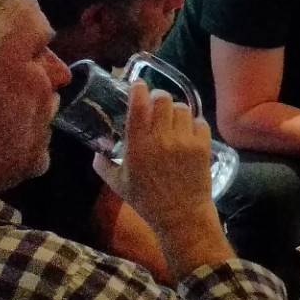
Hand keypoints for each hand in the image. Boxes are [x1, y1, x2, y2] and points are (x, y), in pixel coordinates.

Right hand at [94, 82, 215, 233]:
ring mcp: (184, 141)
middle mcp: (161, 139)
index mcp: (137, 146)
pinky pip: (200, 122)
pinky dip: (194, 123)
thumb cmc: (146, 201)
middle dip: (159, 97)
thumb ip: (103, 165)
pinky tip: (188, 132)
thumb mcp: (118, 184)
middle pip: (163, 99)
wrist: (180, 215)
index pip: (138, 106)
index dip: (138, 89)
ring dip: (176, 111)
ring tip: (172, 120)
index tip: (137, 84)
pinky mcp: (203, 146)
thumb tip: (96, 151)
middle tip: (156, 103)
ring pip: (183, 108)